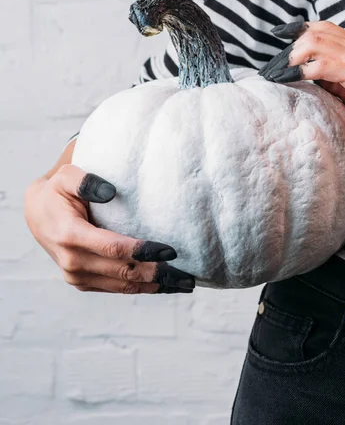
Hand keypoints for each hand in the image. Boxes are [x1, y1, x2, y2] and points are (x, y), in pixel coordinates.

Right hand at [24, 165, 194, 293]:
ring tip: (181, 284)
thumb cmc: (57, 192)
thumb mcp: (67, 177)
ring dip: (153, 287)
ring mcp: (76, 276)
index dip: (143, 251)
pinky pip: (115, 288)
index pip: (113, 248)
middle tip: (187, 277)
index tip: (170, 251)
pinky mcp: (81, 282)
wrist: (36, 214)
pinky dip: (139, 288)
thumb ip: (87, 181)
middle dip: (158, 275)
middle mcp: (72, 261)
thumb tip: (111, 191)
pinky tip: (160, 285)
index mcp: (70, 235)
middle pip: (123, 272)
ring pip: (122, 286)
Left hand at [259, 19, 344, 147]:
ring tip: (276, 74)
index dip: (299, 28)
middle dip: (290, 49)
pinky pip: (325, 66)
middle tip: (272, 68)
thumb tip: (304, 71)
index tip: (278, 33)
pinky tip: (290, 78)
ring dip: (292, 58)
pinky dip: (302, 71)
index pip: (325, 27)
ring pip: (317, 44)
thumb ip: (331, 77)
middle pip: (316, 33)